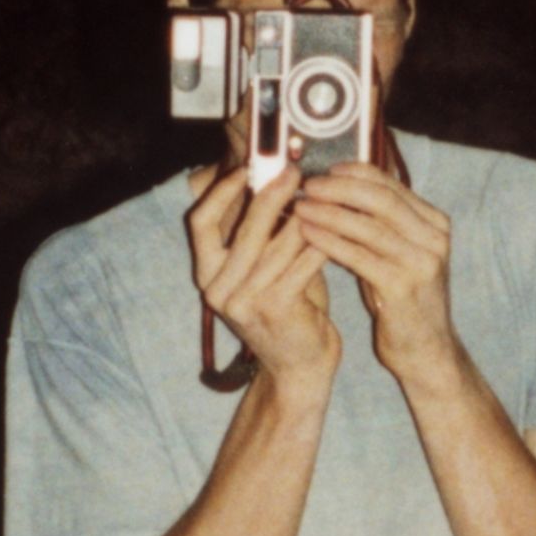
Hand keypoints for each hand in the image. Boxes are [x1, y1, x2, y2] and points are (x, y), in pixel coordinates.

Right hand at [186, 161, 341, 390]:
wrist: (298, 366)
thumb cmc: (286, 310)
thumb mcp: (261, 272)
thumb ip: (260, 236)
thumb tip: (274, 181)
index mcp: (207, 275)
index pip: (200, 223)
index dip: (221, 192)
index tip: (246, 169)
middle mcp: (218, 289)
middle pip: (244, 228)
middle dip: (271, 194)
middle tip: (294, 172)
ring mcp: (245, 302)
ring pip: (277, 244)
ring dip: (303, 216)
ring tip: (321, 197)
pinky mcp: (276, 309)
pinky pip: (301, 264)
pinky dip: (320, 243)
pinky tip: (335, 230)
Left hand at [296, 159, 457, 377]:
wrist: (426, 349)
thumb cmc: (403, 299)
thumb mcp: (398, 254)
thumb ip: (380, 224)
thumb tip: (340, 189)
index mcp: (434, 223)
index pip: (392, 186)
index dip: (356, 174)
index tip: (326, 170)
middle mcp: (433, 238)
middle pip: (382, 200)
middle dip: (340, 189)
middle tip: (308, 185)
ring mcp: (422, 262)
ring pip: (369, 226)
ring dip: (330, 213)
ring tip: (300, 207)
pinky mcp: (403, 287)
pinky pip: (360, 256)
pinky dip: (331, 242)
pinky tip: (307, 234)